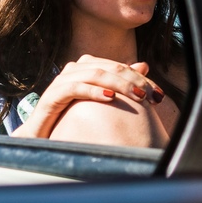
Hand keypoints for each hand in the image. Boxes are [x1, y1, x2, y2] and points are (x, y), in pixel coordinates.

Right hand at [12, 55, 164, 138]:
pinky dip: (93, 90)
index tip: (159, 95)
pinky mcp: (52, 95)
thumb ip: (120, 82)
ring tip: (138, 96)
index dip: (142, 79)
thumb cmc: (71, 118)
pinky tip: (109, 97)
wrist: (41, 137)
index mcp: (87, 66)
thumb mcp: (101, 100)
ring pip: (95, 74)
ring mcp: (62, 80)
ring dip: (119, 84)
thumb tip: (145, 65)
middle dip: (135, 81)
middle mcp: (75, 69)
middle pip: (111, 68)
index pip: (121, 67)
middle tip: (153, 96)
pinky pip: (75, 88)